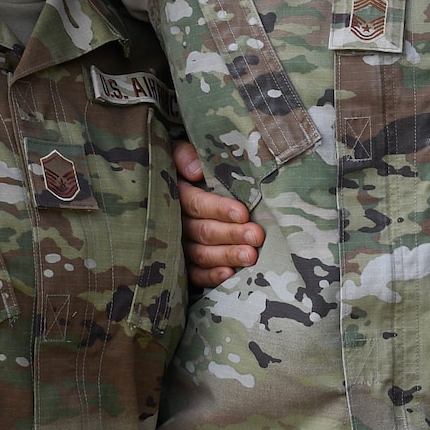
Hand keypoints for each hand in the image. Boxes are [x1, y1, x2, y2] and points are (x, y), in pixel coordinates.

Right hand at [175, 141, 263, 287]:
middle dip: (231, 235)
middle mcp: (173, 221)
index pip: (195, 204)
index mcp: (174, 193)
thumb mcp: (179, 152)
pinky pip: (194, 274)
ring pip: (200, 254)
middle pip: (202, 231)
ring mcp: (176, 245)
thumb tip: (196, 171)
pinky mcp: (182, 263)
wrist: (177, 184)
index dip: (218, 209)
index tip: (242, 213)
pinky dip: (210, 277)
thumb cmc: (187, 166)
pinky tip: (229, 274)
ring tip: (250, 256)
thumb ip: (185, 155)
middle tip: (256, 237)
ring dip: (226, 256)